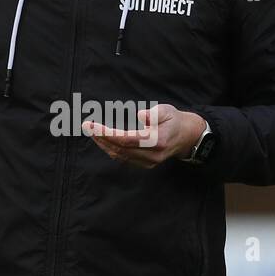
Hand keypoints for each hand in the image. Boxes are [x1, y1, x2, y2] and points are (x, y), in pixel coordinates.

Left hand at [81, 104, 205, 168]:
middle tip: (87, 126)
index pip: (126, 139)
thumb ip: (154, 113)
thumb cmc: (175, 120)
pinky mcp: (146, 164)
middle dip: (101, 138)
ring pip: (120, 156)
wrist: (187, 137)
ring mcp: (149, 162)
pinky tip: (103, 141)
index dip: (107, 134)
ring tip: (92, 132)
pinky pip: (124, 159)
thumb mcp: (168, 111)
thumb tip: (141, 116)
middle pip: (120, 149)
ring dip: (103, 145)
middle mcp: (152, 155)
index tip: (93, 126)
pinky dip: (111, 150)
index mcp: (157, 141)